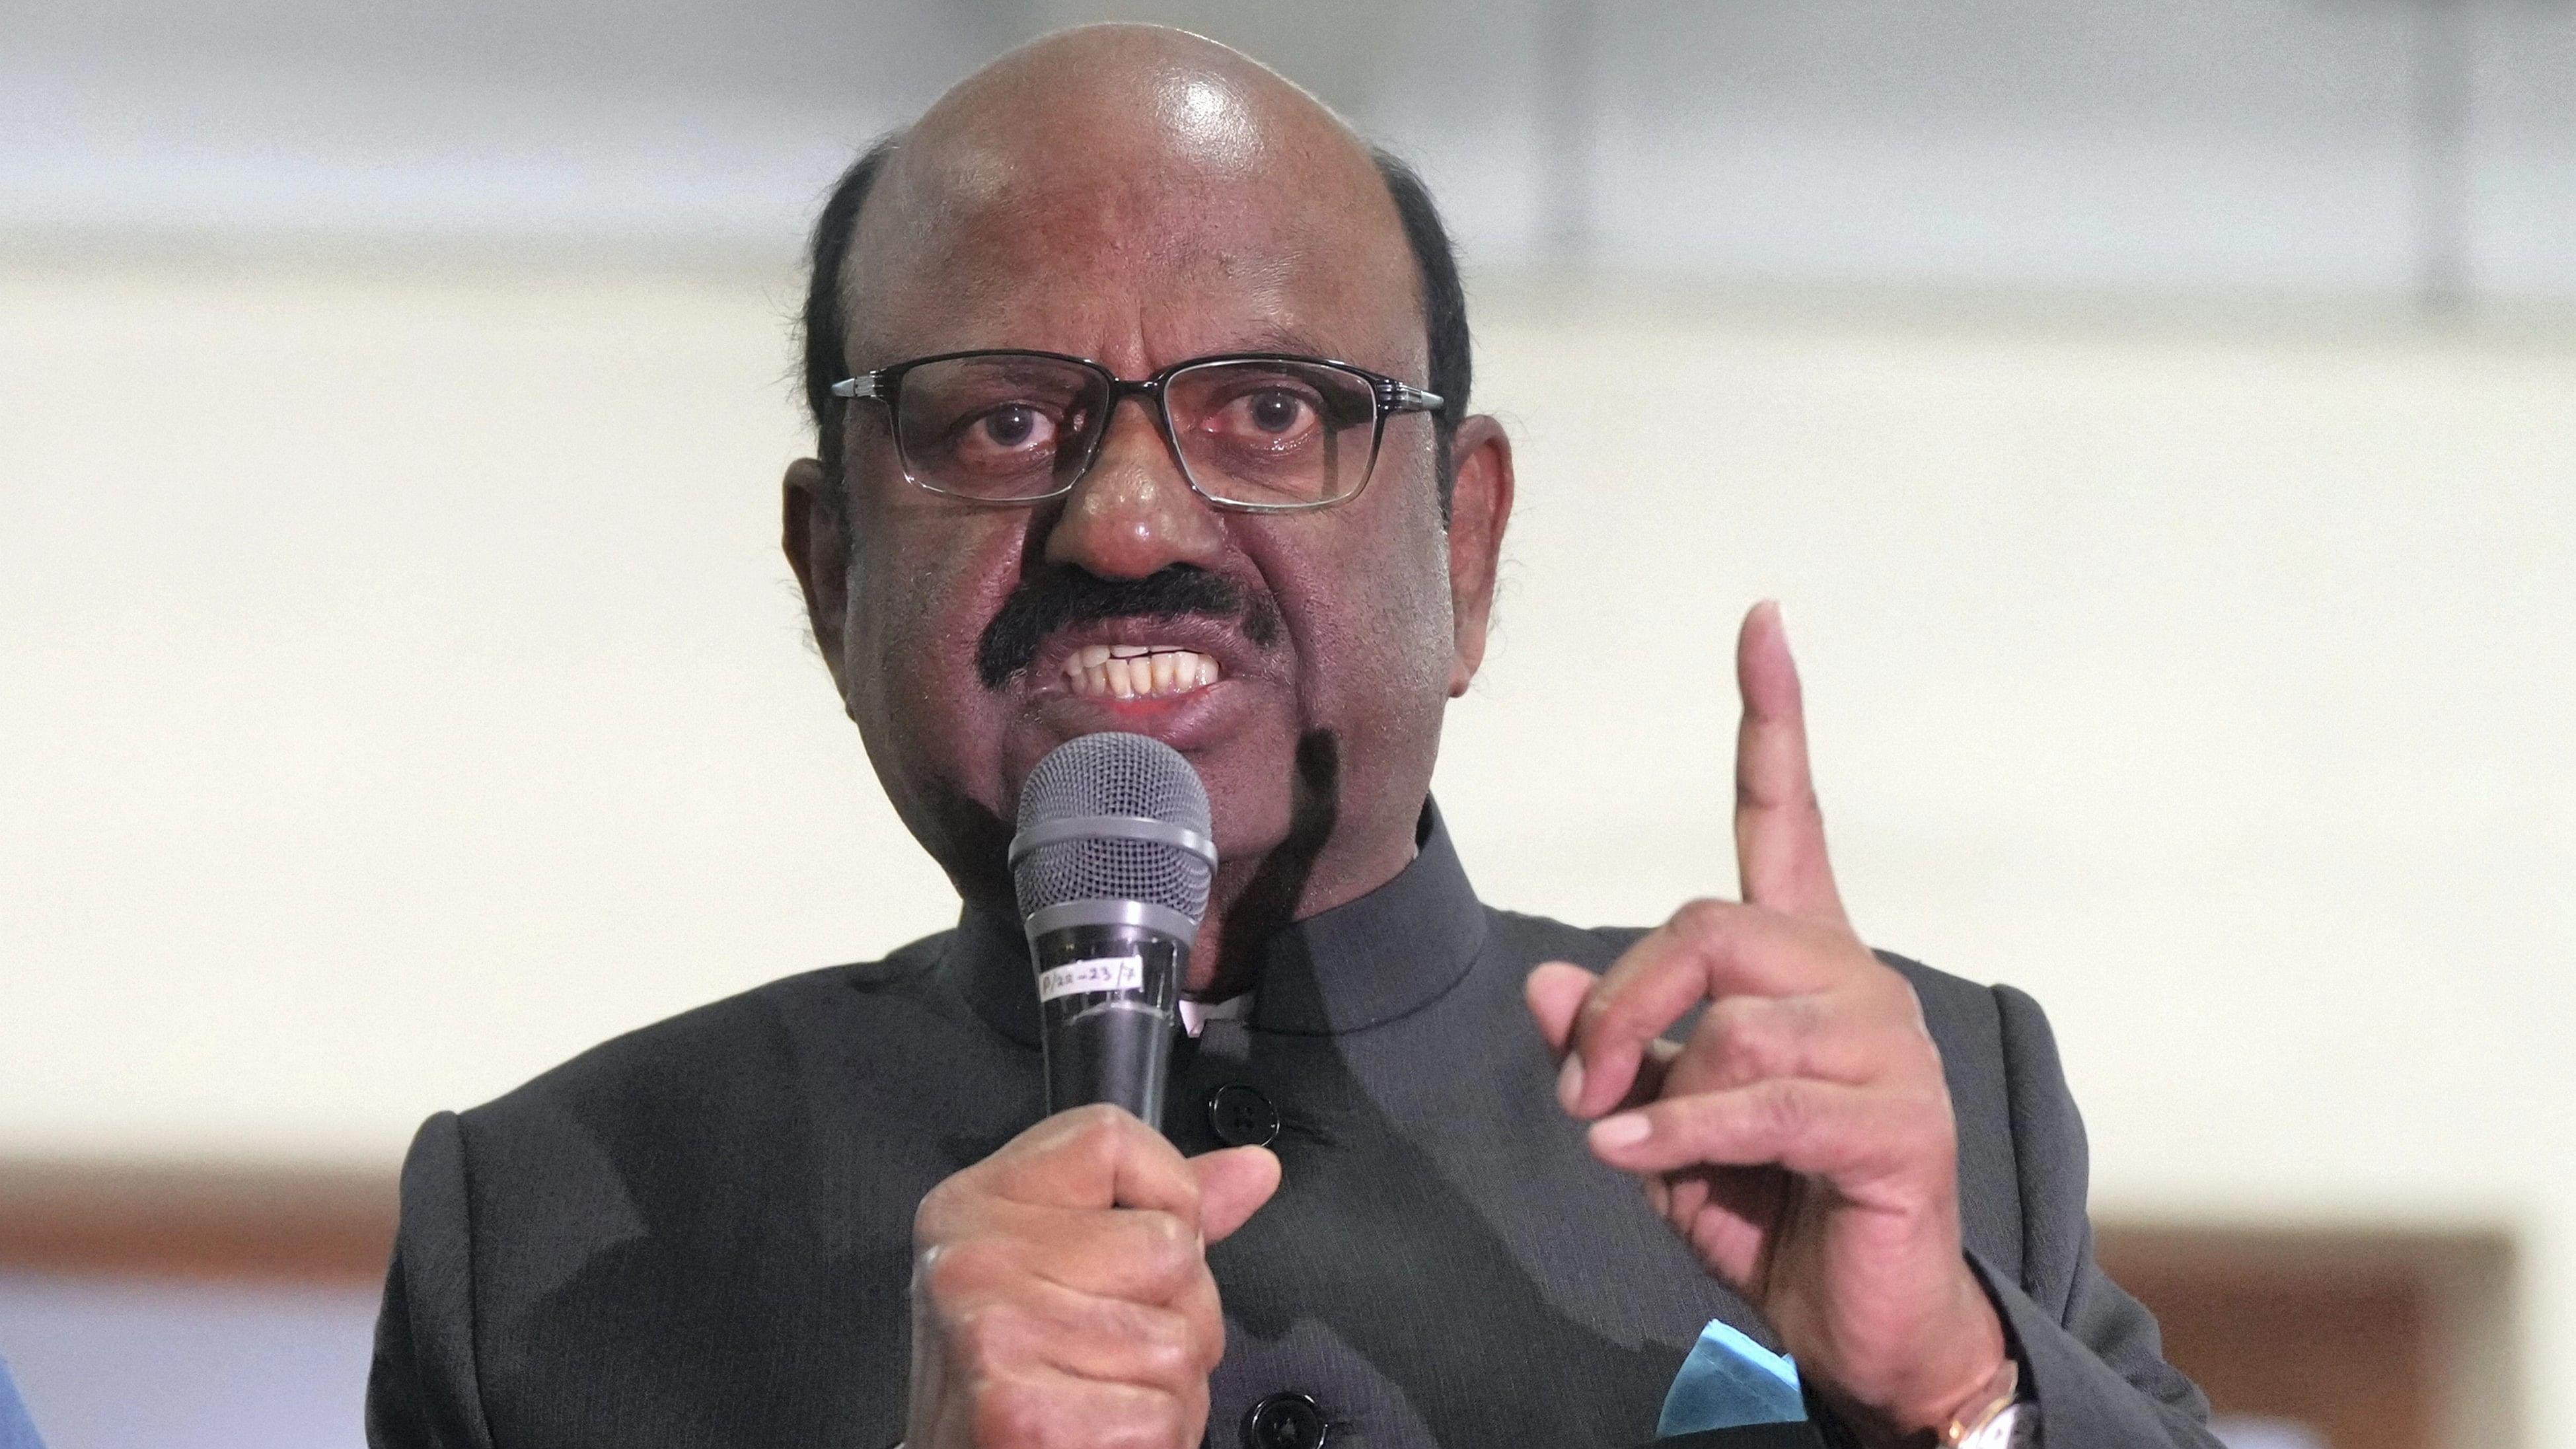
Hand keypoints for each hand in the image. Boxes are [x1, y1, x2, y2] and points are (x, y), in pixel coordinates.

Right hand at [906, 1104, 1281, 1448]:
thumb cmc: (1014, 1381)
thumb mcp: (1062, 1269)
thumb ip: (1160, 1212)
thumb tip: (1254, 1169)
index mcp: (977, 1204)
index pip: (1111, 1138)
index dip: (1166, 1195)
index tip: (1136, 1252)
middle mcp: (974, 1258)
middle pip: (1169, 1247)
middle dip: (1177, 1314)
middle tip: (1110, 1354)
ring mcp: (994, 1333)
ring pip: (1177, 1341)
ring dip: (1168, 1391)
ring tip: (1103, 1400)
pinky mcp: (1021, 1415)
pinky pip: (1159, 1416)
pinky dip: (1151, 1442)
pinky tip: (1097, 1437)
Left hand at [1524, 602, 2005, 1446]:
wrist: (1862, 1320)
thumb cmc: (1768, 1207)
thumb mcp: (1660, 1120)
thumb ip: (1615, 1047)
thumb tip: (1548, 985)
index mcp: (1804, 961)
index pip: (1786, 815)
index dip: (1771, 718)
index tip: (1761, 622)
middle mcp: (1855, 980)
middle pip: (1710, 926)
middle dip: (1625, 1004)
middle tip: (1586, 1086)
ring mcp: (1889, 1049)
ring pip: (1733, 1019)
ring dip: (1649, 1087)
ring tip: (1624, 1143)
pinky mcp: (1899, 1125)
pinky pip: (1760, 1102)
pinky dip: (1678, 1134)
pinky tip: (1635, 1162)